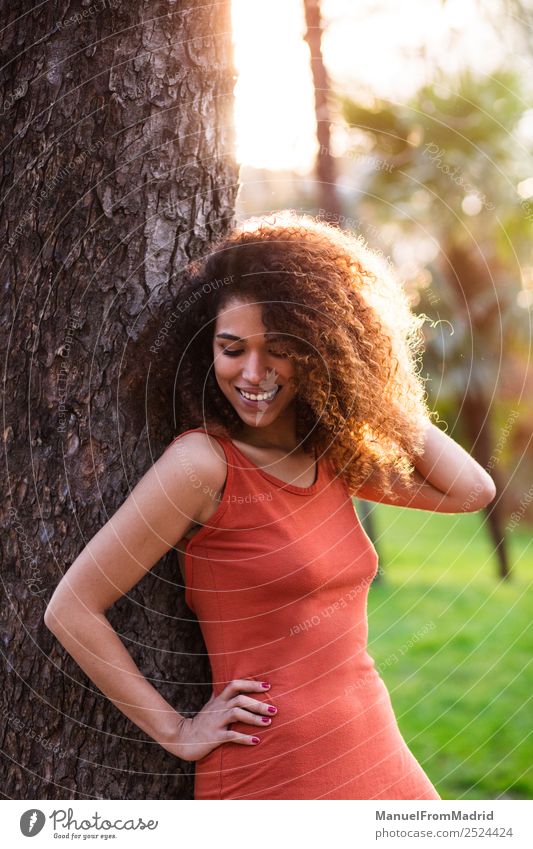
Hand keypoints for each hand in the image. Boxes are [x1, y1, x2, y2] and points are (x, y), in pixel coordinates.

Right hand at [162, 679, 276, 761]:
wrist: (182, 738)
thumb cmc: (201, 722)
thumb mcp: (210, 705)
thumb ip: (220, 695)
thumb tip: (228, 684)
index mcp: (219, 699)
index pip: (235, 685)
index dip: (251, 684)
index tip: (268, 686)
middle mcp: (218, 708)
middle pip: (240, 699)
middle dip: (258, 704)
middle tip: (275, 709)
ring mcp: (216, 722)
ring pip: (236, 714)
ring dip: (254, 718)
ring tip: (268, 723)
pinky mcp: (214, 737)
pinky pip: (231, 736)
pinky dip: (244, 738)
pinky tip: (256, 741)